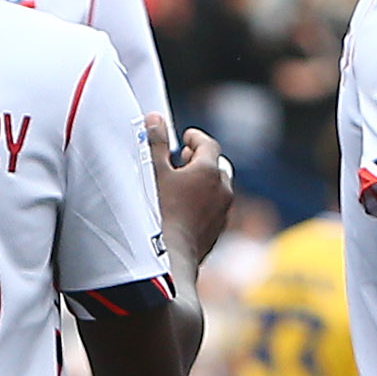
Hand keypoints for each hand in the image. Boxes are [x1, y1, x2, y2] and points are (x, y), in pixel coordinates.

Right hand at [156, 128, 236, 273]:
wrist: (169, 257)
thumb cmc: (158, 211)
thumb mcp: (153, 172)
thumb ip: (155, 143)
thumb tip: (156, 119)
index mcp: (209, 171)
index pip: (208, 144)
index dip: (196, 138)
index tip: (185, 137)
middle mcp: (222, 190)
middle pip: (217, 165)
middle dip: (202, 159)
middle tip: (183, 159)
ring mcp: (223, 212)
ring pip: (219, 188)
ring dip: (204, 181)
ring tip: (183, 183)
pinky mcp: (217, 230)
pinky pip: (215, 208)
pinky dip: (204, 200)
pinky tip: (185, 207)